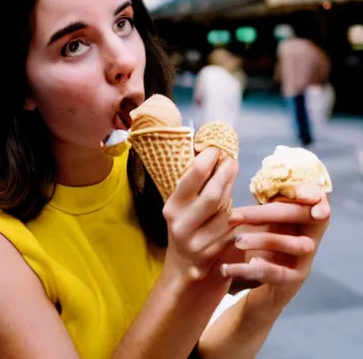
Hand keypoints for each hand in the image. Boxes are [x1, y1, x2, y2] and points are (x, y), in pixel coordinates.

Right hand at [162, 147, 238, 285]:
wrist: (183, 263)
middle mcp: (182, 224)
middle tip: (232, 160)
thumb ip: (195, 182)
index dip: (208, 159)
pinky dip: (237, 214)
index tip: (217, 148)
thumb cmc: (185, 222)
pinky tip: (237, 205)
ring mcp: (198, 241)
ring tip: (233, 179)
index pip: (192, 177)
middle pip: (213, 194)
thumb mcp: (182, 203)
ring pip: (226, 212)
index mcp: (172, 207)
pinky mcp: (213, 252)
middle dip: (226, 174)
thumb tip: (211, 148)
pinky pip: (232, 228)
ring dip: (232, 194)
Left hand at [220, 184, 330, 307]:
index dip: (312, 195)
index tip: (297, 193)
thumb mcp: (261, 217)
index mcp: (301, 214)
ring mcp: (305, 258)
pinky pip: (277, 274)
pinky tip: (233, 268)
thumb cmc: (260, 238)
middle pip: (299, 216)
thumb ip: (260, 199)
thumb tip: (230, 174)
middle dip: (266, 213)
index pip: (317, 199)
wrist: (257, 279)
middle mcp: (309, 234)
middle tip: (234, 215)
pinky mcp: (293, 279)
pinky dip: (256, 270)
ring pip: (294, 244)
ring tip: (237, 241)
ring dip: (264, 240)